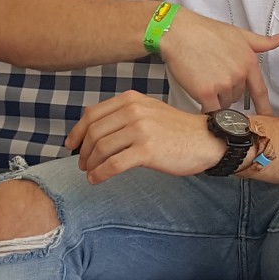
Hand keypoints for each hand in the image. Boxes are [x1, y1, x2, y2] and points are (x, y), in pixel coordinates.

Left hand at [67, 91, 224, 181]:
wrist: (207, 140)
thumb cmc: (178, 130)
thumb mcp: (149, 111)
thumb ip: (124, 115)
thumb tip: (94, 132)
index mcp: (131, 100)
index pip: (92, 114)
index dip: (77, 132)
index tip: (71, 145)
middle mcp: (134, 111)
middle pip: (94, 133)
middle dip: (83, 151)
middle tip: (82, 163)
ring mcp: (140, 130)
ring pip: (101, 149)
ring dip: (90, 163)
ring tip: (90, 172)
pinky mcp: (147, 151)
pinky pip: (113, 164)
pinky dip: (100, 173)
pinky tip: (96, 179)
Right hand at [157, 10, 278, 111]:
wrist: (178, 32)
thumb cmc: (205, 31)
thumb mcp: (237, 33)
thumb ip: (260, 42)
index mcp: (249, 61)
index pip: (260, 91)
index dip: (264, 107)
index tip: (268, 118)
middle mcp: (239, 74)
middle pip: (237, 97)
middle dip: (226, 91)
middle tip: (212, 73)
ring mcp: (223, 84)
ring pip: (223, 104)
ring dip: (215, 98)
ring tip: (203, 78)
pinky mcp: (206, 92)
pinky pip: (210, 110)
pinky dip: (206, 108)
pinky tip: (200, 97)